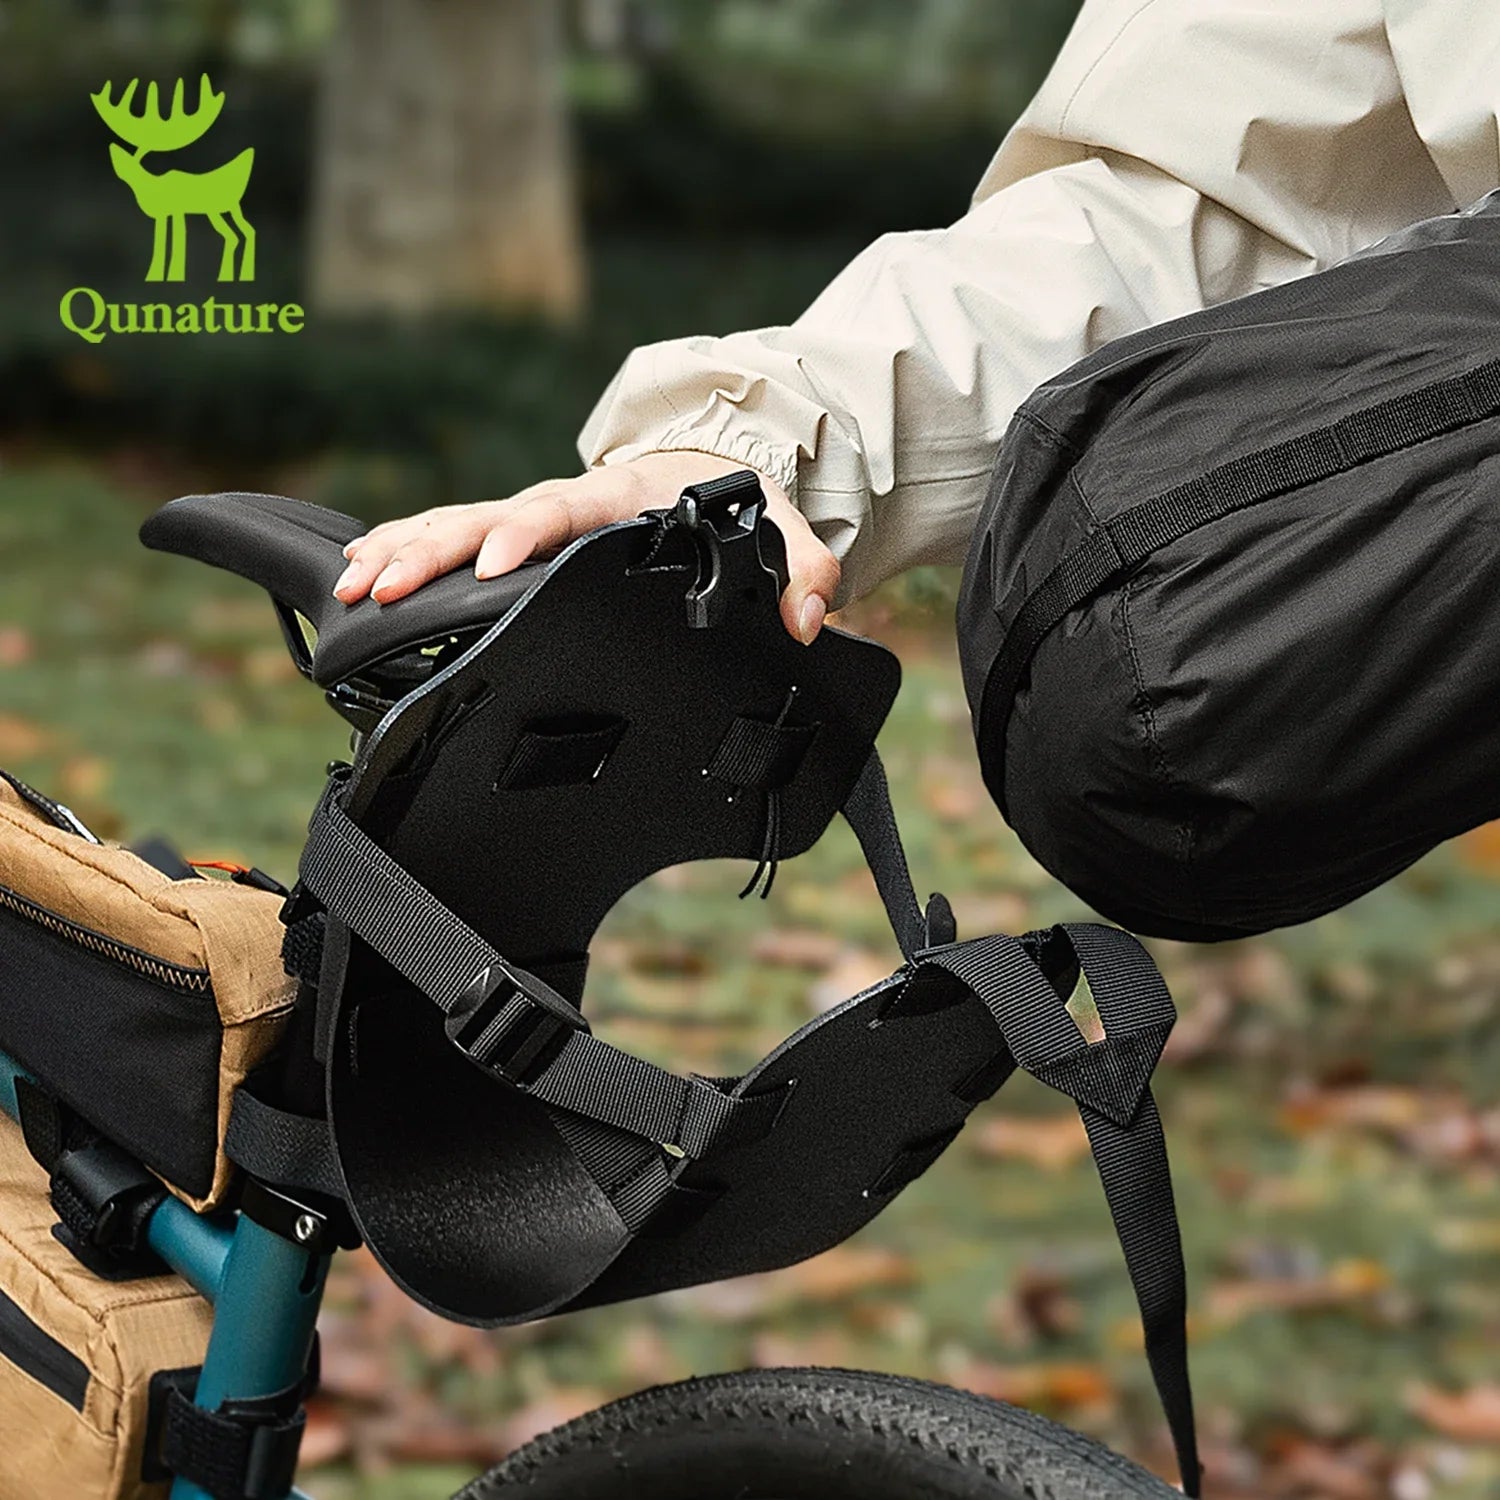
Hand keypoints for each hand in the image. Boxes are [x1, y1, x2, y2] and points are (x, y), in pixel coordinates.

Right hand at [332, 452, 839, 643]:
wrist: (716, 462)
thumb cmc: (741, 500)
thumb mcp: (786, 526)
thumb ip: (806, 569)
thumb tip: (805, 618)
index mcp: (626, 500)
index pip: (565, 515)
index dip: (525, 536)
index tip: (488, 565)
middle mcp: (571, 503)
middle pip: (487, 517)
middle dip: (431, 551)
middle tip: (381, 586)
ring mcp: (540, 515)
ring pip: (457, 522)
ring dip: (403, 550)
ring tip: (352, 583)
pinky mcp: (522, 530)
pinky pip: (455, 531)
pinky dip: (407, 543)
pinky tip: (360, 569)